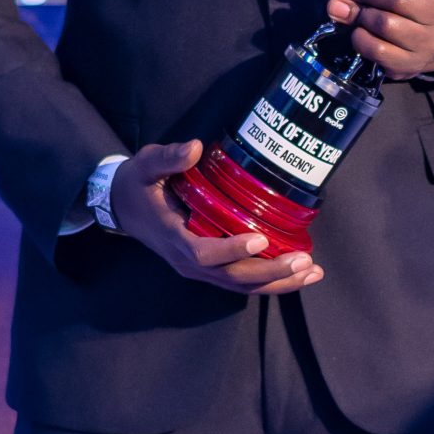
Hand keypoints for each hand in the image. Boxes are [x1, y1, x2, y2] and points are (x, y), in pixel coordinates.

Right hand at [111, 140, 323, 293]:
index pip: (203, 253)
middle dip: (270, 273)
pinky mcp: (208, 269)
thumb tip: (195, 148)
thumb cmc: (136, 184)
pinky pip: (241, 282)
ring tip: (312, 272)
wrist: (121, 207)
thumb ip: (169, 157)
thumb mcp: (146, 165)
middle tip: (304, 262)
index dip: (232, 249)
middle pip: (232, 278)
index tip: (261, 238)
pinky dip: (270, 282)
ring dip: (278, 283)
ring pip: (241, 286)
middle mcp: (187, 261)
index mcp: (172, 236)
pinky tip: (298, 275)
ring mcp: (198, 269)